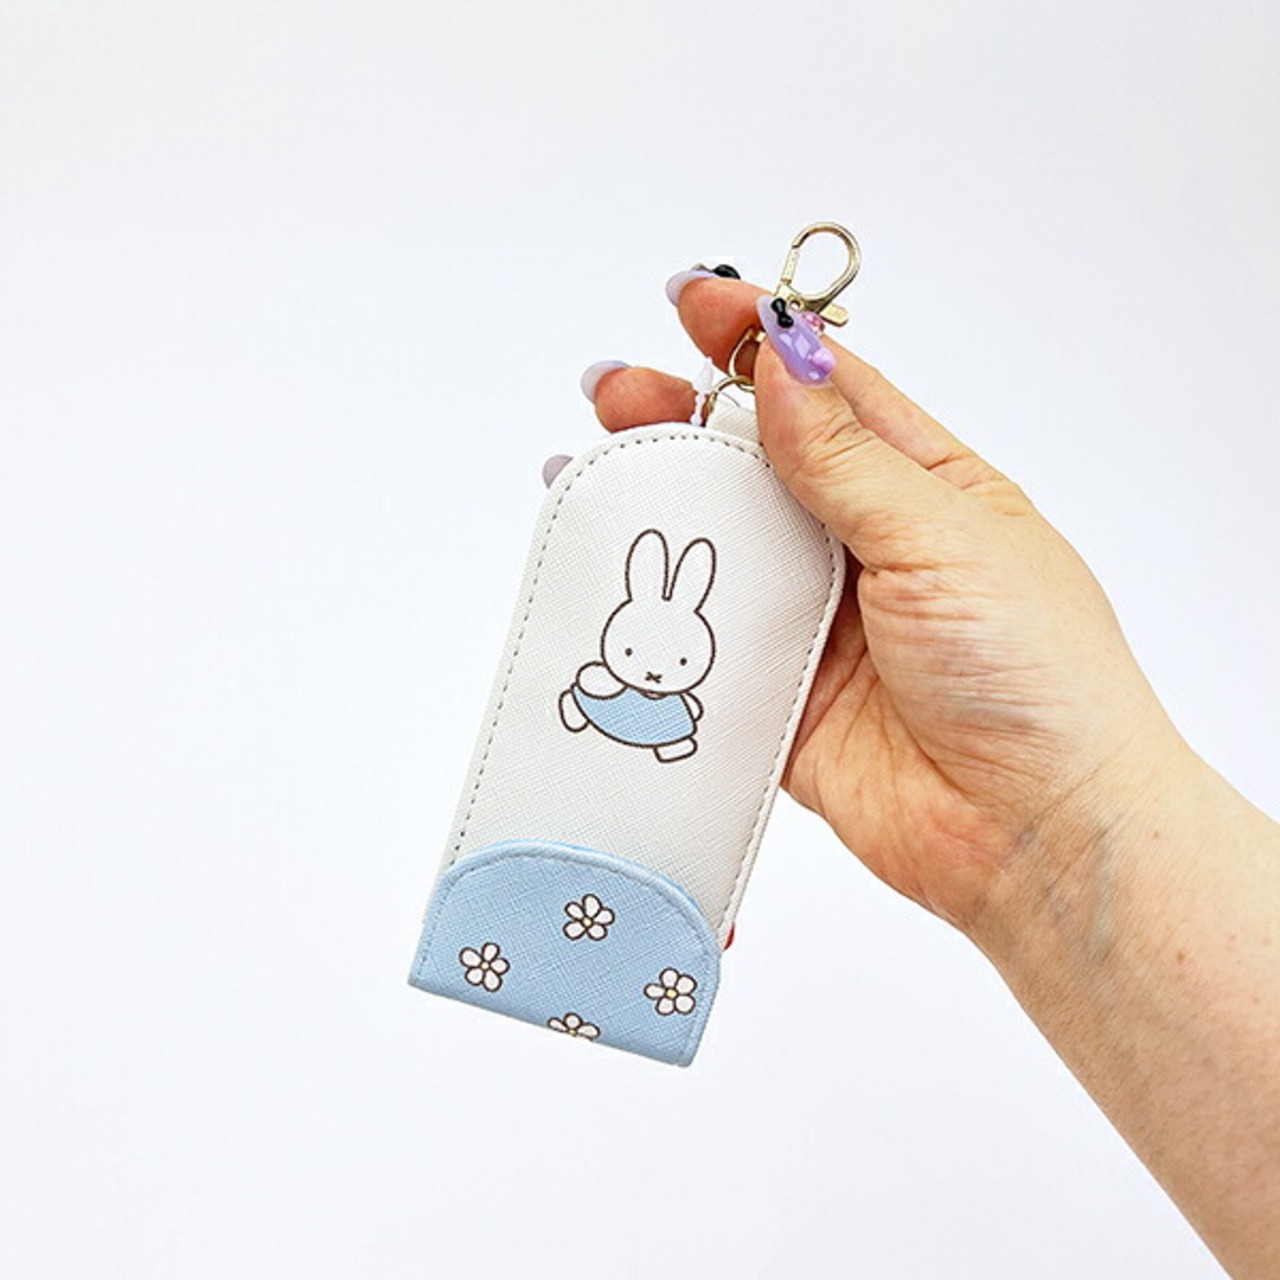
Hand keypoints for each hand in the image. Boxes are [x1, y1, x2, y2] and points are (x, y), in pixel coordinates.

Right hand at [588, 276, 1187, 933]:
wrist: (1034, 833)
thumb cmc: (1035, 679)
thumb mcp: (944, 539)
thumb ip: (849, 462)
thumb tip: (781, 366)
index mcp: (926, 490)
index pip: (830, 394)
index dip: (762, 342)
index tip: (697, 303)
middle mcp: (867, 548)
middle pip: (758, 466)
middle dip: (687, 420)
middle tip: (618, 393)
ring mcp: (821, 622)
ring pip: (725, 548)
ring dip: (664, 509)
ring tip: (594, 466)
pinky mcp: (783, 696)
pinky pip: (711, 644)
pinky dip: (663, 616)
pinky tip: (610, 578)